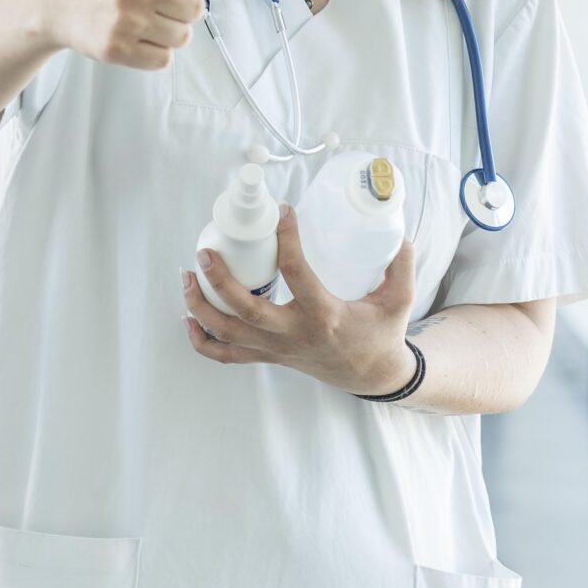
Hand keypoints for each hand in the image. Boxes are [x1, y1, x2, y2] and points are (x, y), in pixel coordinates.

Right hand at [46, 0, 214, 70]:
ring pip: (182, 36)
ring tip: (146, 17)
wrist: (60, 2)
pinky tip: (136, 35)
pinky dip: (155, 51)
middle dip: (182, 6)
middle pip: (196, 9)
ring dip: (170, 30)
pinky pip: (163, 59)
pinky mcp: (115, 49)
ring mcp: (123, 20)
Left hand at [181, 204, 418, 396]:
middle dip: (219, 282)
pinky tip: (188, 319)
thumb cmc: (382, 334)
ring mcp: (277, 349)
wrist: (372, 376)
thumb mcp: (399, 301)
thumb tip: (399, 234)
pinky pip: (227, 356)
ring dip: (201, 307)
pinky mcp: (269, 356)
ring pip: (228, 334)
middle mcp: (295, 334)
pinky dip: (203, 342)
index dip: (287, 240)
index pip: (297, 274)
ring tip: (186, 276)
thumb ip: (401, 268)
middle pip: (246, 311)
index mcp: (325, 315)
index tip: (283, 211)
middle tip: (204, 252)